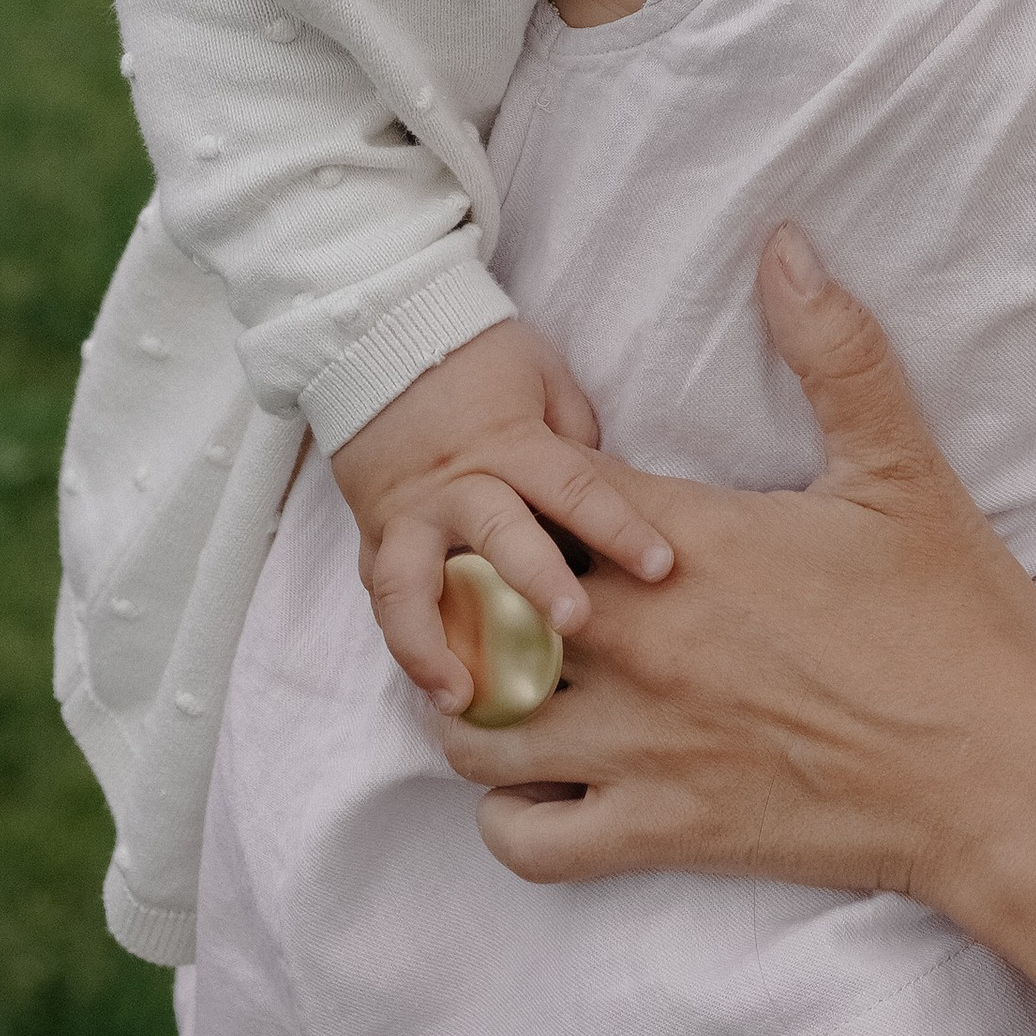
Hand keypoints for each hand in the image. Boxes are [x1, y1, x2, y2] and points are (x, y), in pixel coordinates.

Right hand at [328, 320, 675, 711]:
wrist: (380, 337)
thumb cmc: (480, 358)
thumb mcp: (543, 378)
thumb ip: (574, 440)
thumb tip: (602, 501)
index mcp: (510, 440)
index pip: (573, 486)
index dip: (619, 527)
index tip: (662, 567)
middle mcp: (456, 483)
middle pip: (498, 534)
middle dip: (536, 582)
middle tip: (575, 625)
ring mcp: (407, 514)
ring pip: (410, 584)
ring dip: (433, 644)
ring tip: (461, 698)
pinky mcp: (374, 535)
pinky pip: (383, 595)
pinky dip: (403, 642)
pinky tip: (429, 686)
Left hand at [438, 236, 1035, 1035]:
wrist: (995, 772)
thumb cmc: (952, 617)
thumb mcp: (899, 465)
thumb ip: (833, 348)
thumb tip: (785, 243)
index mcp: (685, 542)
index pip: (541, 494)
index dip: (535, 488)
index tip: (558, 495)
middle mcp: (638, 643)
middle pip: (484, 606)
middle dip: (484, 589)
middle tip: (517, 583)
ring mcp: (638, 746)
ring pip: (479, 726)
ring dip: (479, 696)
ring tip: (512, 675)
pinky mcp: (655, 833)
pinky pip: (522, 835)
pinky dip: (510, 808)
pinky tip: (543, 775)